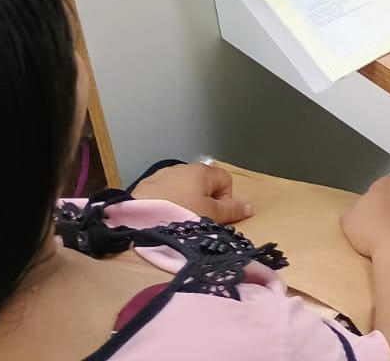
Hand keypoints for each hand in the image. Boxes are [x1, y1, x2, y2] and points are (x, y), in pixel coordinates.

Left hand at [131, 163, 251, 224]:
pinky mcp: (145, 186)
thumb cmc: (181, 216)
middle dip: (203, 201)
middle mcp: (182, 167)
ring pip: (182, 188)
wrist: (139, 220)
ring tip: (176, 221)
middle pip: (203, 184)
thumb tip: (250, 205)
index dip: (225, 200)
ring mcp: (162, 175)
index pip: (225, 180)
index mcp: (202, 171)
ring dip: (184, 201)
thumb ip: (232, 210)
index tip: (215, 216)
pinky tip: (160, 217)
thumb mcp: (211, 216)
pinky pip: (164, 193)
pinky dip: (166, 203)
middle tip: (197, 221)